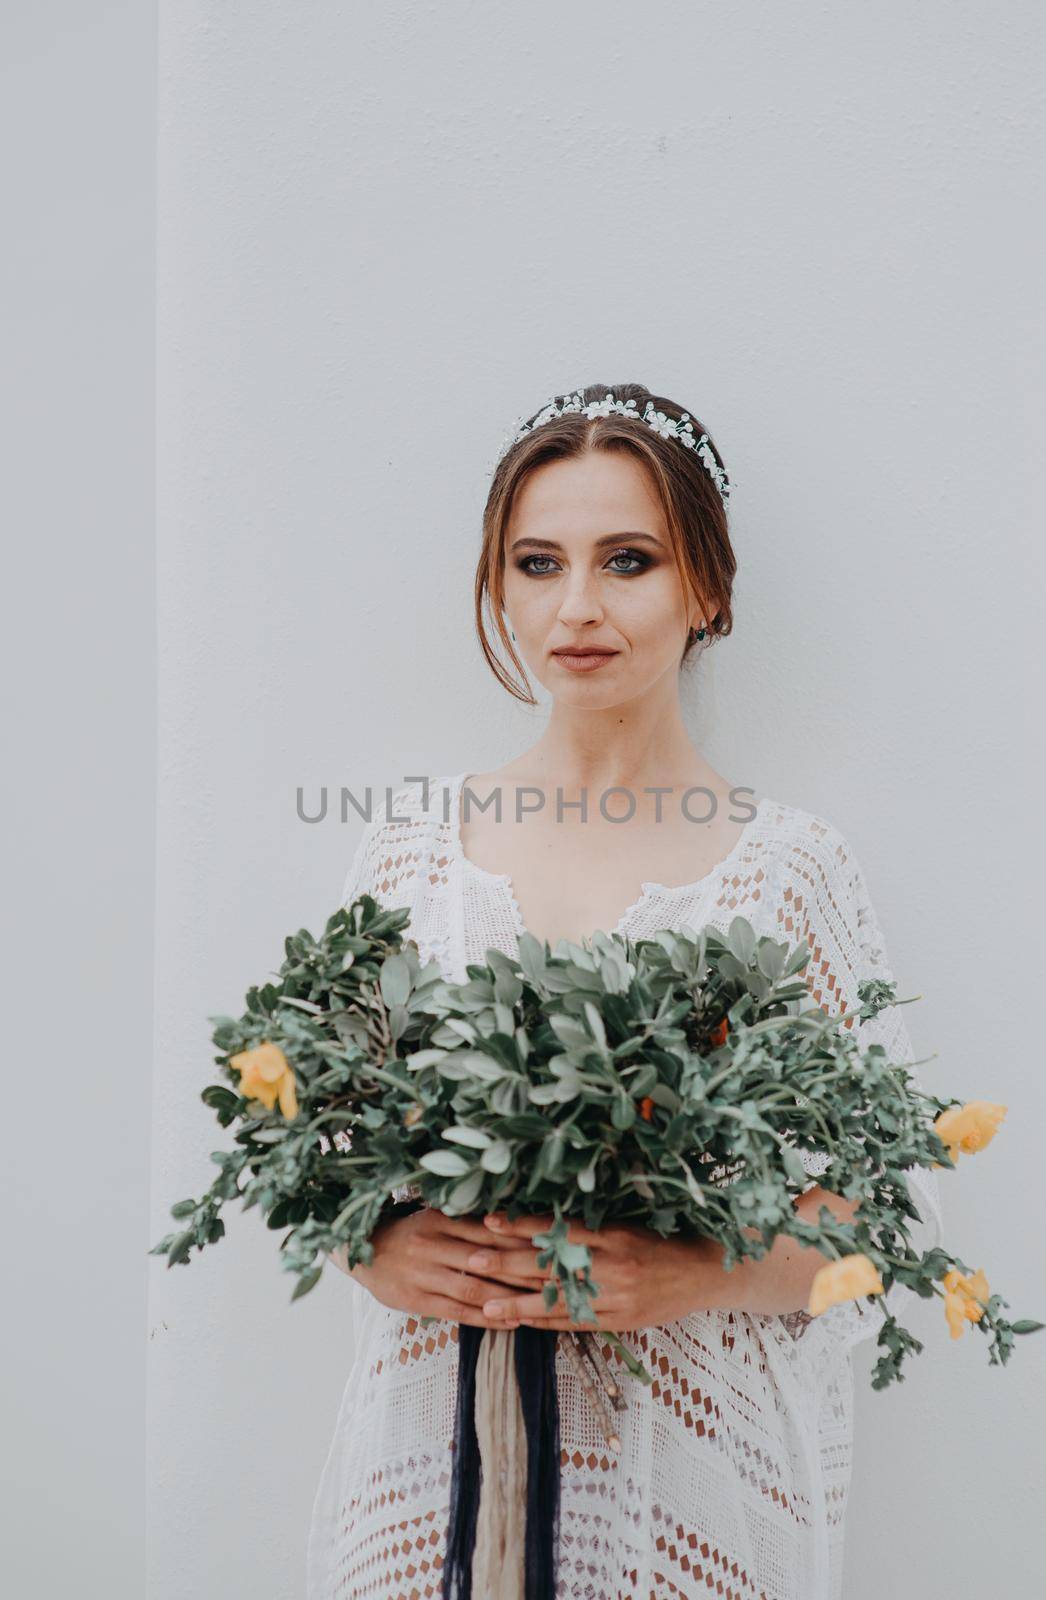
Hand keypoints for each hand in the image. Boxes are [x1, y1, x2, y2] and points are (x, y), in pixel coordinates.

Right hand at [349, 1206, 553, 1327]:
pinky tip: (510, 1321)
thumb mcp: (434, 1218)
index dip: (520, 1242)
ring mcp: (423, 1274)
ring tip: (538, 1305)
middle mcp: (432, 1245)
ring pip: (473, 1288)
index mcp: (440, 1220)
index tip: (550, 1248)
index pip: (488, 1231)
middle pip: (485, 1260)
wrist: (363, 1251)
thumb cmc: (408, 1234)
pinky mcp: (417, 1300)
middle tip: (555, 1279)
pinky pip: (457, 1311)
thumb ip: (466, 1223)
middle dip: (522, 1271)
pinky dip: (486, 1317)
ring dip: (508, 1298)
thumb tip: (512, 1226)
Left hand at [472, 1213, 726, 1329]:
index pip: (558, 1229)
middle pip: (551, 1266)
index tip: (489, 1220)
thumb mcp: (627, 1226)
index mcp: (612, 1235)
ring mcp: (617, 1297)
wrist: (704, 1272)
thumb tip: (539, 1224)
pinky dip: (546, 1323)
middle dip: (507, 1264)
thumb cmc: (661, 1242)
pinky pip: (575, 1323)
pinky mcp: (621, 1321)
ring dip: (517, 1303)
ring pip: (558, 1301)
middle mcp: (613, 1265)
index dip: (521, 1225)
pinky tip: (520, 1322)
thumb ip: (589, 1229)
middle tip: (472, 1260)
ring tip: (484, 1304)